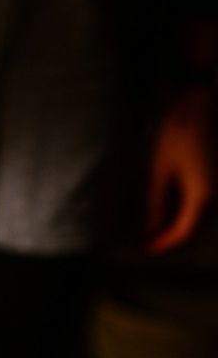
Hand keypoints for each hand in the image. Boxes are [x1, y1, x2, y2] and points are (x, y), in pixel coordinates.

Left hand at [148, 86, 213, 252]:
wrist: (204, 107)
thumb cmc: (179, 135)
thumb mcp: (160, 170)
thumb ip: (156, 201)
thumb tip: (151, 227)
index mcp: (203, 197)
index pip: (183, 232)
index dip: (164, 243)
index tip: (146, 250)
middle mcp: (216, 197)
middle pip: (195, 227)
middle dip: (171, 236)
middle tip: (147, 240)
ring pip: (200, 216)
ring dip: (179, 223)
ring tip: (154, 224)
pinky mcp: (217, 179)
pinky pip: (203, 202)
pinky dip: (186, 209)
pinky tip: (168, 206)